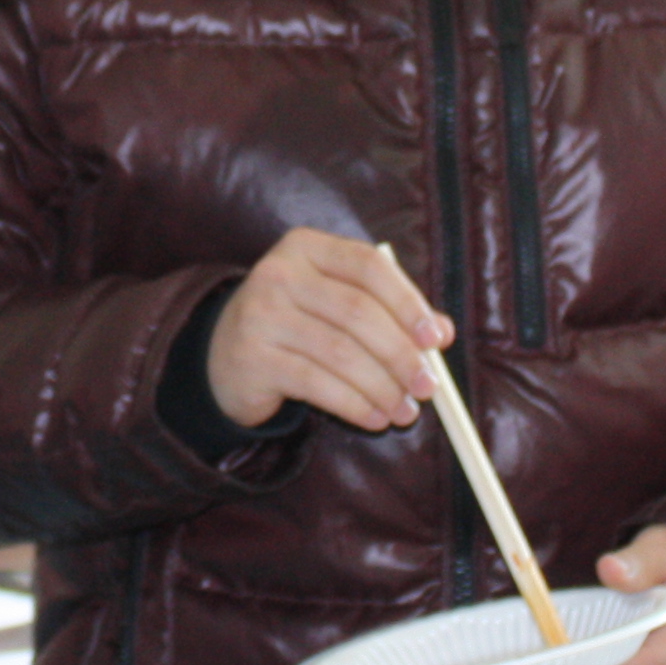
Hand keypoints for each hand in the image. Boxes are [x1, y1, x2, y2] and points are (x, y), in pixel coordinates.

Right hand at [208, 228, 450, 431]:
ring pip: (340, 353)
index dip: (408, 302)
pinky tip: (373, 417)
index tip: (437, 339)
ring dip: (382, 387)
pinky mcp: (253, 356)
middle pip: (357, 312)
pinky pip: (316, 384)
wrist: (224, 357)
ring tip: (404, 410)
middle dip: (401, 355)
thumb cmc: (297, 326)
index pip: (368, 266)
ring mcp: (261, 313)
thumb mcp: (336, 305)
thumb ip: (388, 311)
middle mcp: (279, 273)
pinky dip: (353, 404)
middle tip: (428, 387)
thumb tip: (441, 334)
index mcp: (306, 247)